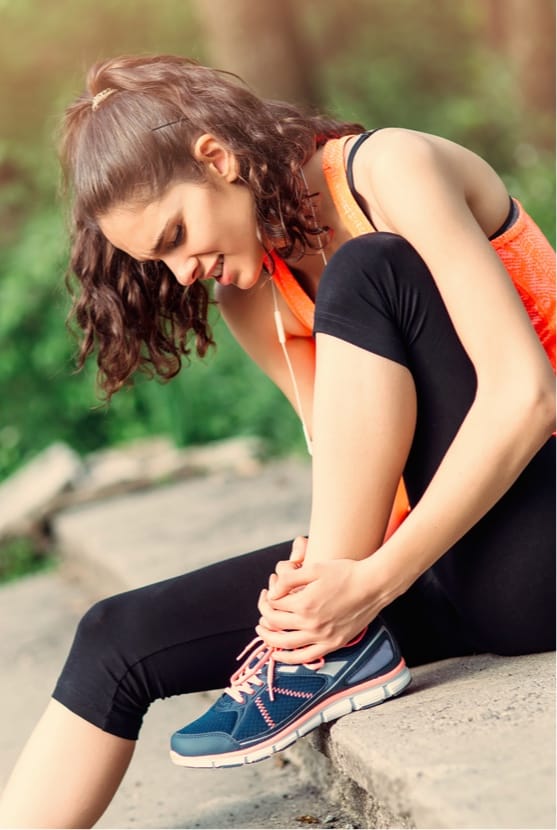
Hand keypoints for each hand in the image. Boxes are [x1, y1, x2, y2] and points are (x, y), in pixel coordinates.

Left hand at [257, 557, 382, 663]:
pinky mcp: (334, 644)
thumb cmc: (345, 572)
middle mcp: (311, 623)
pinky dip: (288, 658)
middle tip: (263, 608)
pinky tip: (278, 654)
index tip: (268, 592)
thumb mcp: (314, 567)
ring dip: (269, 638)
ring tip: (262, 631)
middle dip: (264, 615)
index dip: (266, 598)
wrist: (373, 585)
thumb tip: (272, 592)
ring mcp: (322, 636)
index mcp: (304, 603)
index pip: (273, 605)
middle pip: (275, 624)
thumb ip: (289, 579)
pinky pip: (305, 657)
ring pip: (285, 644)